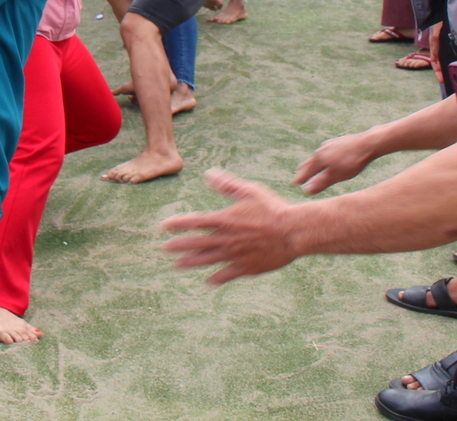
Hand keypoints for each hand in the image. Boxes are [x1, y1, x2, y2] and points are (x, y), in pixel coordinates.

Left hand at [161, 169, 301, 283]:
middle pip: (196, 243)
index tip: (164, 226)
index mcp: (224, 220)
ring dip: (191, 262)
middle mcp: (226, 239)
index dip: (178, 224)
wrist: (294, 232)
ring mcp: (235, 255)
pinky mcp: (247, 267)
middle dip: (178, 246)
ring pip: (207, 260)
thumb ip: (227, 185)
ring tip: (177, 265)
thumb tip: (209, 174)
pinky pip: (227, 275)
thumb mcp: (249, 191)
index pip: (194, 222)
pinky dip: (217, 278)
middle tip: (163, 249)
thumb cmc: (273, 209)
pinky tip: (209, 281)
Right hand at [293, 132, 377, 194]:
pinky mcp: (338, 142)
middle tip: (298, 173)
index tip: (294, 184)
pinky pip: (326, 150)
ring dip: (313, 161)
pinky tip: (326, 154)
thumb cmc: (352, 162)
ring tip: (311, 164)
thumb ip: (321, 182)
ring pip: (318, 155)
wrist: (367, 143)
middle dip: (304, 169)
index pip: (307, 172)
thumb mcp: (336, 176)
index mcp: (319, 159)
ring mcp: (329, 145)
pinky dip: (323, 155)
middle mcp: (321, 150)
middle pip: (310, 162)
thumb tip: (306, 190)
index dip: (301, 178)